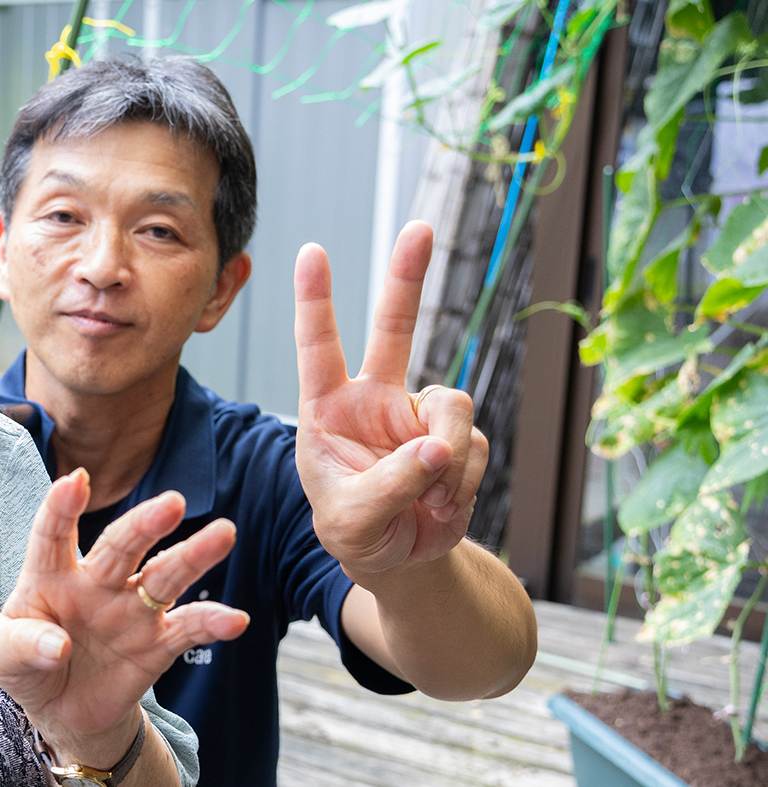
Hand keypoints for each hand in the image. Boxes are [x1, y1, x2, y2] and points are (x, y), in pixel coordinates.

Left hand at [0, 470, 247, 765]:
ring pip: (164, 575)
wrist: (60, 711)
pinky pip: (187, 629)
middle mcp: (96, 583)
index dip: (62, 508)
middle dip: (144, 524)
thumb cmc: (26, 664)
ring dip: (193, 556)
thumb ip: (21, 645)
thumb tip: (57, 645)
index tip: (75, 480)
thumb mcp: (2, 657)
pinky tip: (235, 620)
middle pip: (121, 546)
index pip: (54, 534)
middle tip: (172, 503)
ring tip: (224, 533)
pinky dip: (212, 623)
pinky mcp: (156, 644)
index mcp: (50, 575)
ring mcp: (130, 610)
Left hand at [293, 221, 488, 580]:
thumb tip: (439, 448)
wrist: (398, 560)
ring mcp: (418, 416)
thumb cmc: (354, 533)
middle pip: (396, 327)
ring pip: (451, 406)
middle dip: (408, 277)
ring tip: (429, 499)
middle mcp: (374, 399)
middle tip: (420, 227)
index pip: (318, 347)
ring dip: (448, 456)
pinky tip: (442, 505)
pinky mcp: (458, 438)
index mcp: (328, 410)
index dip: (316, 300)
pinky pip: (474, 446)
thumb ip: (390, 483)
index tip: (311, 251)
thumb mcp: (351, 519)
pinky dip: (462, 483)